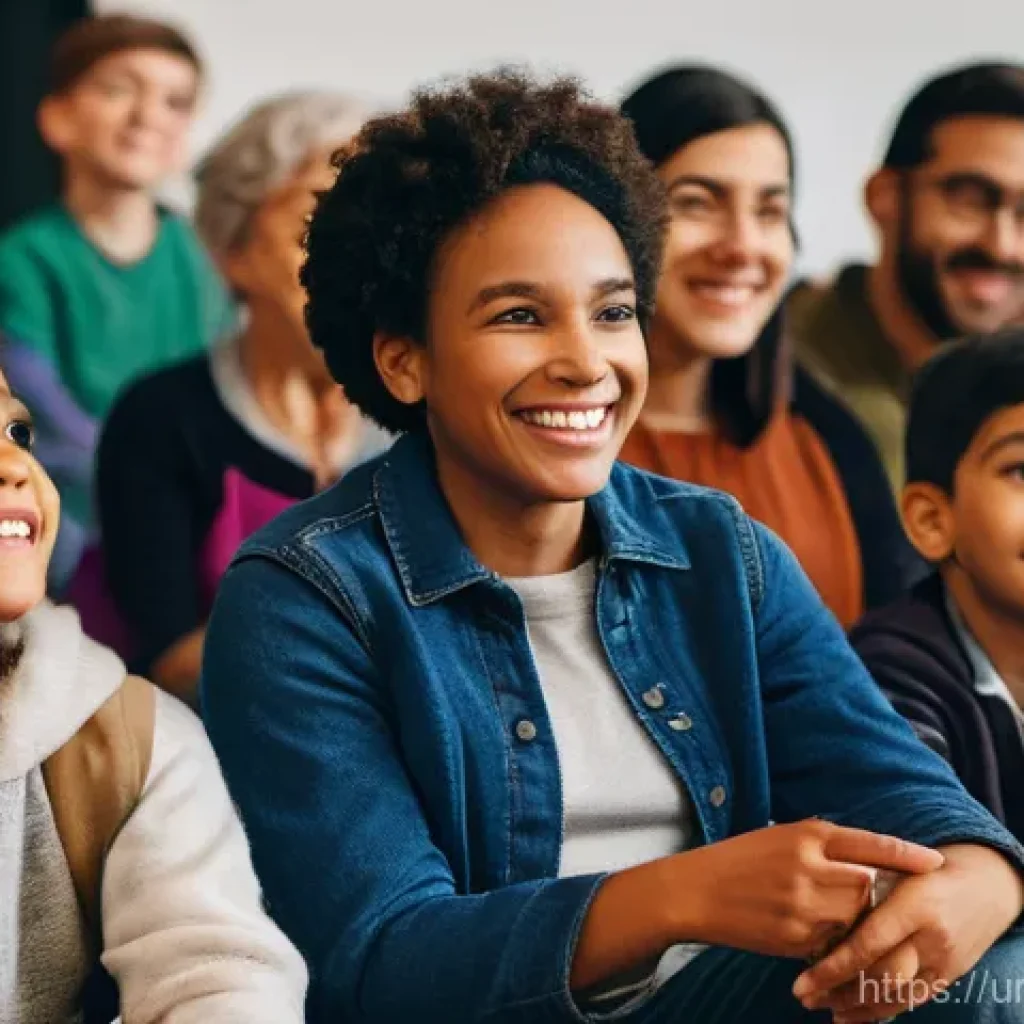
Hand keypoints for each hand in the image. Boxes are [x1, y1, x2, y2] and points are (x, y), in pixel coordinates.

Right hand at [677, 819, 943, 959]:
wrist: (693, 891)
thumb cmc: (737, 860)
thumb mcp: (778, 837)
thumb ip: (819, 845)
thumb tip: (864, 860)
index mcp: (805, 834)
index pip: (870, 844)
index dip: (906, 855)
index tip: (935, 862)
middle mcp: (808, 867)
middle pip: (868, 886)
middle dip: (870, 893)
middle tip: (859, 894)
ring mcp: (802, 905)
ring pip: (854, 917)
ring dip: (851, 918)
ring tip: (824, 912)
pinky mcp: (794, 937)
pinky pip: (831, 942)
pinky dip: (828, 938)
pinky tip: (803, 928)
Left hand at [792, 844, 1023, 1021]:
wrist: (985, 886)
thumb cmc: (925, 868)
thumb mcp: (897, 865)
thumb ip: (862, 881)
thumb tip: (813, 900)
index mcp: (914, 903)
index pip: (869, 943)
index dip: (834, 966)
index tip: (803, 979)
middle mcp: (931, 937)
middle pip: (882, 976)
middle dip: (839, 990)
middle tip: (804, 994)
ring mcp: (943, 961)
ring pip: (896, 995)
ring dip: (855, 1005)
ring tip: (821, 1005)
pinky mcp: (949, 976)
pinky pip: (913, 1000)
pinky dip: (880, 1011)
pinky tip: (852, 1014)